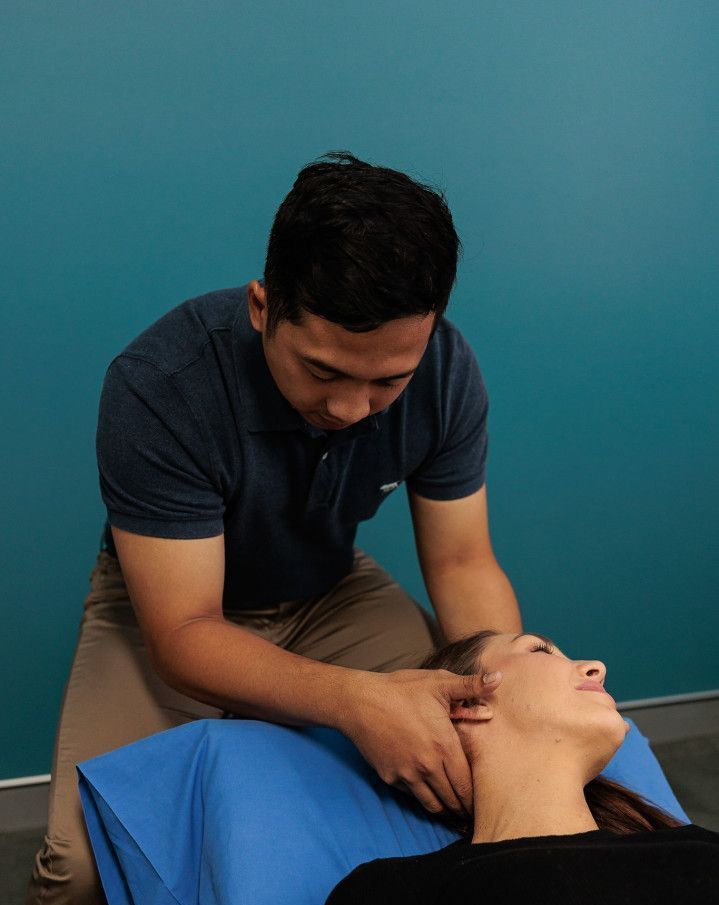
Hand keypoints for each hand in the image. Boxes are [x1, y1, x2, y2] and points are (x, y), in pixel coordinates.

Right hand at [339, 668, 501, 816]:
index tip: (482, 802)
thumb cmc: (401, 689)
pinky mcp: (390, 777)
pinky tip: (428, 794)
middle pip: (452, 799)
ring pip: (433, 804)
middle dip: (463, 808)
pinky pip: (412, 795)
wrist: (360, 701)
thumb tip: (498, 678)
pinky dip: (422, 798)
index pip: (467, 784)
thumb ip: (470, 685)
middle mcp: (428, 766)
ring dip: (445, 809)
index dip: (476, 797)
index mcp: (444, 745)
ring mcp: (407, 774)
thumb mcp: (437, 682)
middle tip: (471, 813)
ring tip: (453, 810)